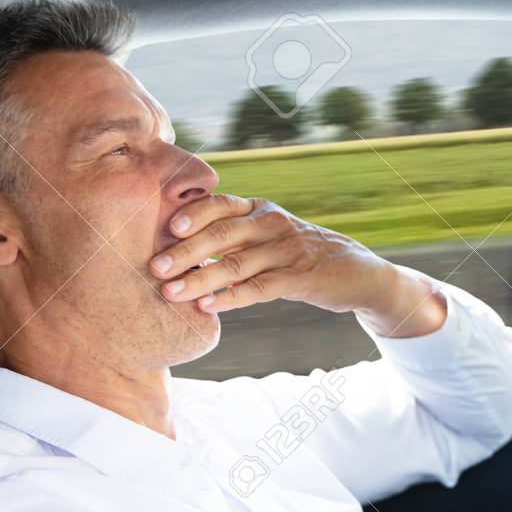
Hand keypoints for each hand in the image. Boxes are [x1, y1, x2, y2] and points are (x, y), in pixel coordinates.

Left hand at [150, 194, 445, 336]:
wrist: (357, 272)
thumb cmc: (300, 255)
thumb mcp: (270, 235)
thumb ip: (234, 235)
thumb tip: (180, 245)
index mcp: (260, 209)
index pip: (221, 204)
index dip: (193, 213)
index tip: (166, 227)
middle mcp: (272, 224)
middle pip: (222, 233)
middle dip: (185, 251)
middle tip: (154, 266)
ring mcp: (286, 251)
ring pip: (235, 264)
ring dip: (199, 279)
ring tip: (170, 292)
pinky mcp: (299, 278)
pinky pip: (259, 289)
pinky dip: (230, 297)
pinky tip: (207, 306)